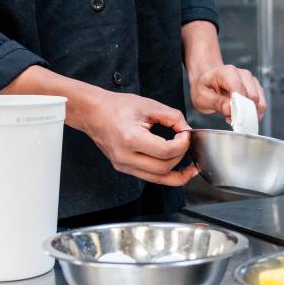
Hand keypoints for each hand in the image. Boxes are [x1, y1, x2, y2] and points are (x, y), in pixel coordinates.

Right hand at [83, 92, 198, 186]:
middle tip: (186, 142)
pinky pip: (149, 176)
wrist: (94, 113)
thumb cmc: (117, 106)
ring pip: (157, 179)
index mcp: (131, 139)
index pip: (166, 151)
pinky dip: (164, 174)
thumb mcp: (148, 105)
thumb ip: (172, 117)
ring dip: (176, 173)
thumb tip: (187, 130)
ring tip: (190, 166)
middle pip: (163, 168)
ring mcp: (123, 165)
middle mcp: (125, 157)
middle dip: (181, 156)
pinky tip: (175, 167)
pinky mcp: (123, 168)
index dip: (182, 144)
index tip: (186, 133)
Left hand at [189, 64, 265, 120]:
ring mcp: (251, 80)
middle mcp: (242, 74)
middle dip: (243, 112)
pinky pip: (261, 104)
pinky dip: (252, 113)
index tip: (232, 117)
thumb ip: (217, 103)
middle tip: (230, 118)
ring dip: (248, 114)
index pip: (239, 89)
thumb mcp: (202, 97)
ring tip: (233, 115)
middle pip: (252, 96)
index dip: (238, 106)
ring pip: (259, 101)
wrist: (206, 81)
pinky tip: (240, 114)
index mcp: (227, 72)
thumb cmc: (203, 87)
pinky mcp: (255, 88)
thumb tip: (230, 109)